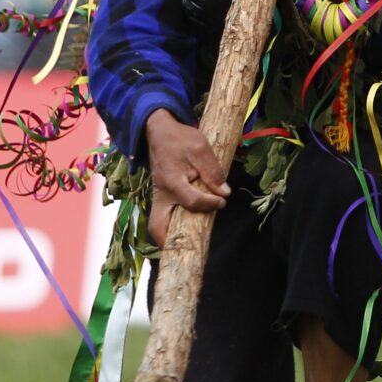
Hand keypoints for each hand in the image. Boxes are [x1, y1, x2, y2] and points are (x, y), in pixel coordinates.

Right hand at [144, 109, 226, 245]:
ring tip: (188, 244)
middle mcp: (161, 194)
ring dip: (169, 237)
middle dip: (171, 242)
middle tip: (190, 249)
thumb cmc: (180, 139)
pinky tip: (187, 230)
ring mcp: (158, 197)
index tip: (223, 202)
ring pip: (157, 225)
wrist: (159, 132)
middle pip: (158, 226)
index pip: (192, 202)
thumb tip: (224, 192)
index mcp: (172, 181)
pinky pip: (161, 218)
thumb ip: (212, 170)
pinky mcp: (160, 197)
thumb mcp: (200, 147)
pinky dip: (171, 227)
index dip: (210, 204)